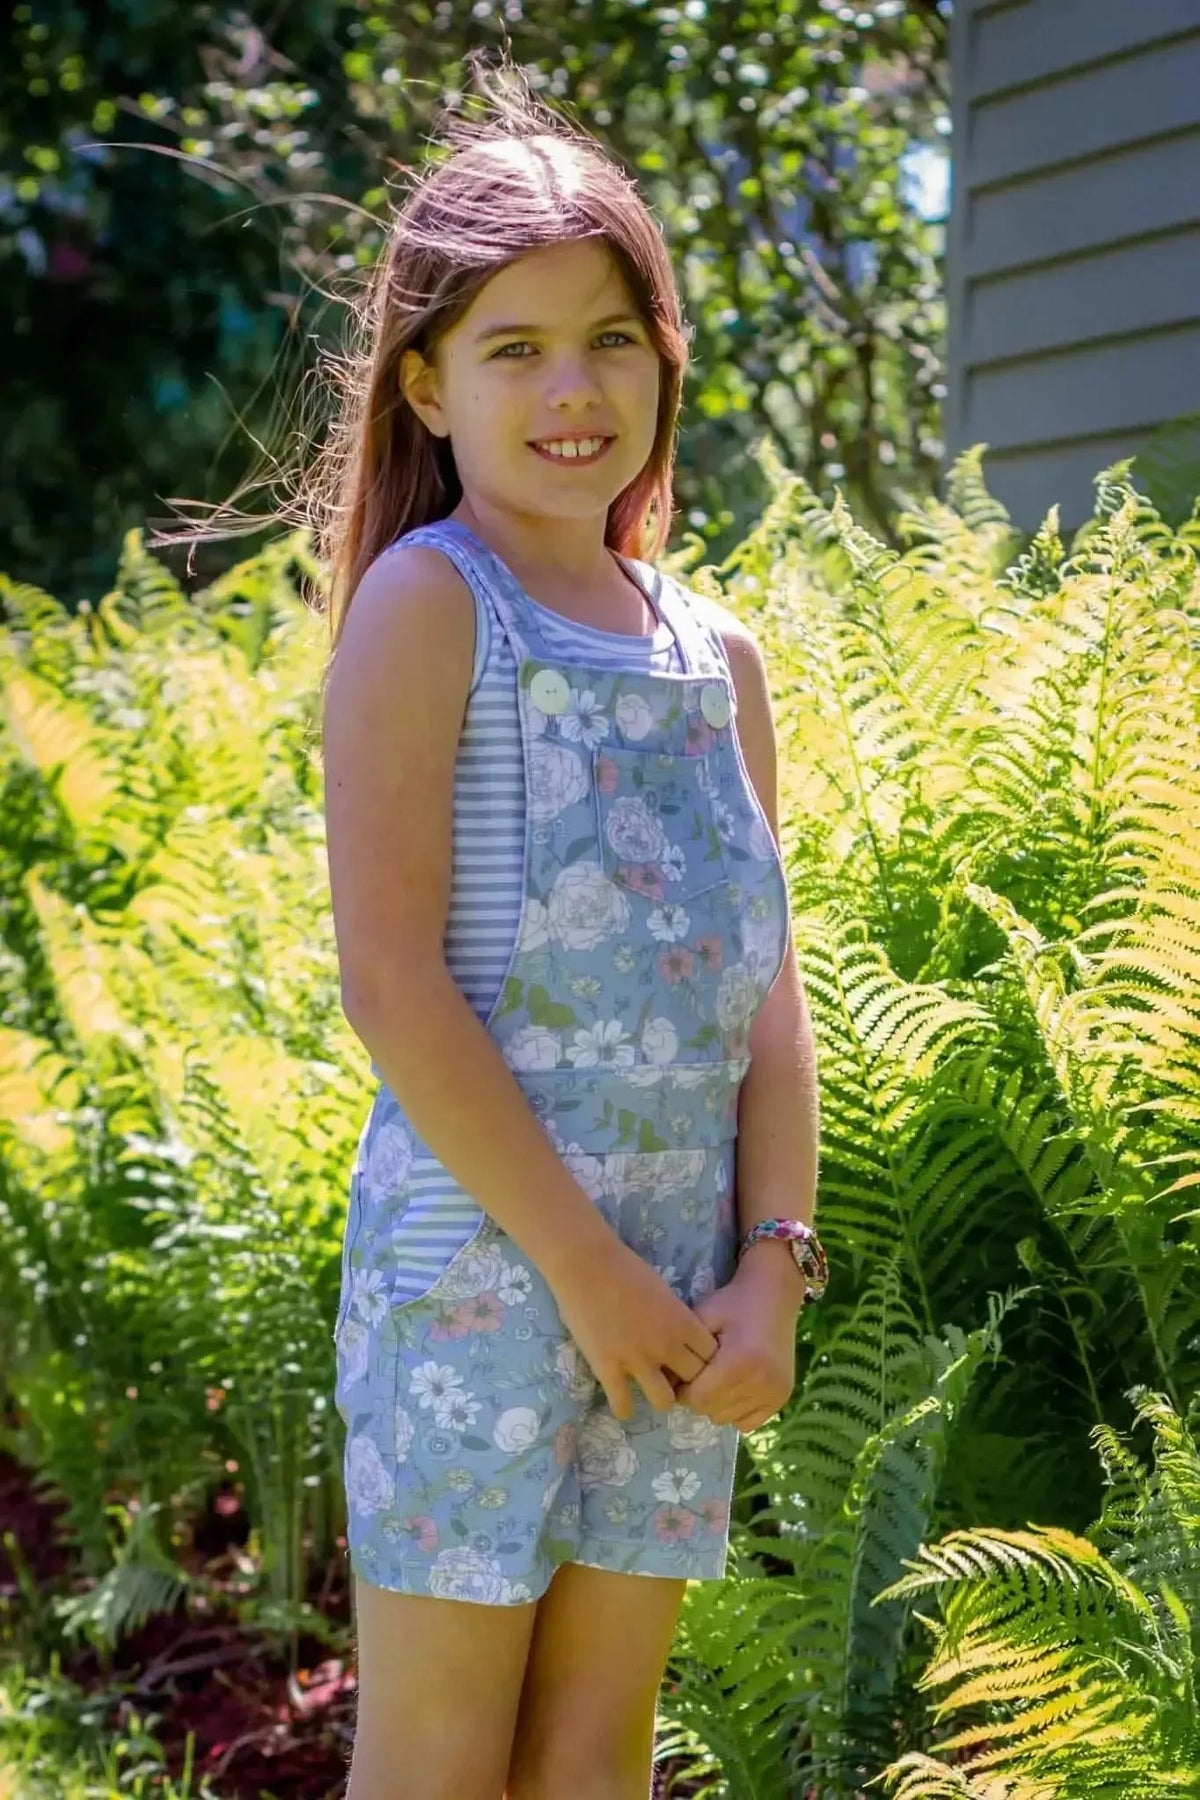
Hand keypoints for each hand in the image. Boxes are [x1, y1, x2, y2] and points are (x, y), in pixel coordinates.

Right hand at [553, 1240, 718, 1422]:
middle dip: (689, 1382)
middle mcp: (666, 1346)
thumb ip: (675, 1317)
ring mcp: (636, 1360)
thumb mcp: (663, 1290)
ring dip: (661, 1398)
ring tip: (652, 1391)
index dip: (706, 1361)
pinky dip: (624, 1408)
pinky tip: (622, 1402)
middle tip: (677, 1380)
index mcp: (682, 1323)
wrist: (586, 1264)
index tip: (696, 1360)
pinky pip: (623, 1405)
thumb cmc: (625, 1268)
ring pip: (665, 1401)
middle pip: (695, 1380)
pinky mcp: (608, 1368)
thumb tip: (681, 1337)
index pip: (712, 1357)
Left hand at [673, 1256, 800, 1433]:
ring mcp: (775, 1393)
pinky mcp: (782, 1398)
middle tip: (701, 1374)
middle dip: (699, 1396)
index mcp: (739, 1362)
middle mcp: (761, 1382)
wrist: (773, 1293)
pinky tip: (736, 1388)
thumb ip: (682, 1352)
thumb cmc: (733, 1302)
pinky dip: (737, 1410)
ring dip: (717, 1404)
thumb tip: (664, 1383)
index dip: (684, 1389)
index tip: (683, 1374)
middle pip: (712, 1411)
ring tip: (719, 1378)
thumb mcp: (703, 1317)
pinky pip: (748, 1422)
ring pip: (728, 1418)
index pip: (698, 1398)